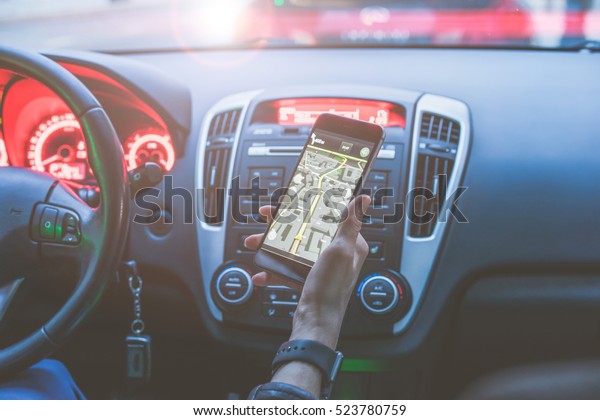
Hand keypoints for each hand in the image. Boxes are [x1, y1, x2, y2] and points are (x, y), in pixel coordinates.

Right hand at [244, 195, 370, 346]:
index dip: (310, 206)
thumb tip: (363, 199)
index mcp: (349, 244)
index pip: (329, 216)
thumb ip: (350, 224)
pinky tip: (261, 273)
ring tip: (254, 243)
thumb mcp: (340, 250)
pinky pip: (288, 269)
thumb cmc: (331, 289)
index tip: (292, 200)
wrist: (315, 323)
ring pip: (293, 248)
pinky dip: (273, 270)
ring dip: (271, 246)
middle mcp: (336, 254)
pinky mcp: (307, 280)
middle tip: (266, 219)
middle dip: (282, 225)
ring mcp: (320, 267)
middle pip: (307, 230)